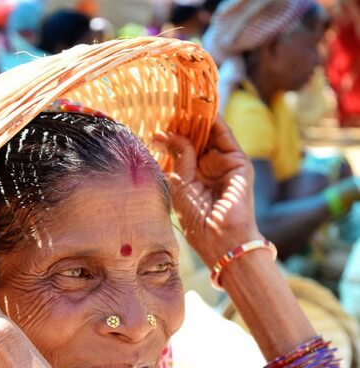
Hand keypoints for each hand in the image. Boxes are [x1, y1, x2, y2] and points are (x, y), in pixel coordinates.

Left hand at [155, 117, 260, 268]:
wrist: (221, 239)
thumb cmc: (198, 221)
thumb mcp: (181, 184)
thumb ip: (179, 156)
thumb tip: (164, 133)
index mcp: (194, 178)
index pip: (183, 149)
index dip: (172, 134)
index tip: (156, 119)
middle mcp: (210, 169)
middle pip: (196, 138)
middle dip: (183, 122)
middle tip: (165, 104)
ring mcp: (225, 164)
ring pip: (210, 133)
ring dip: (196, 117)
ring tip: (180, 100)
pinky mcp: (239, 162)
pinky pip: (225, 134)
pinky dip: (214, 120)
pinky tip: (200, 107)